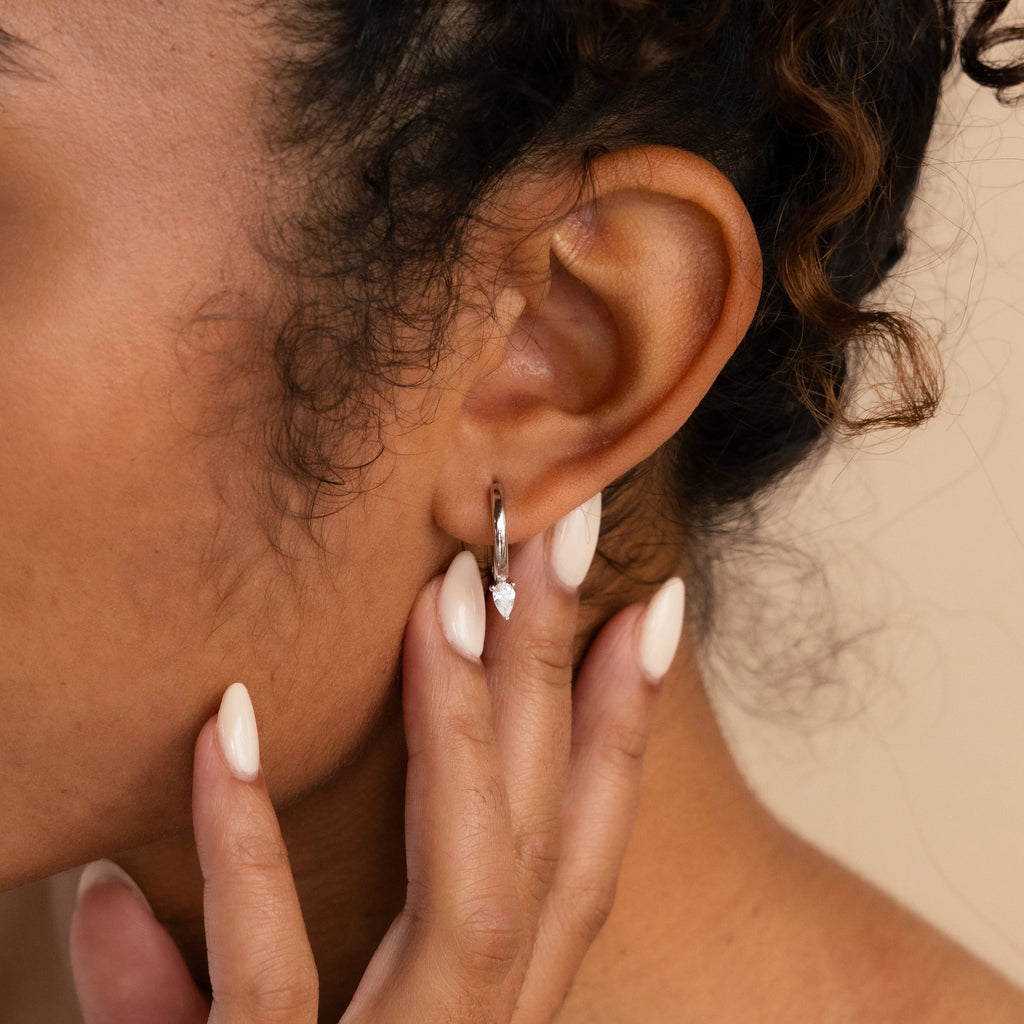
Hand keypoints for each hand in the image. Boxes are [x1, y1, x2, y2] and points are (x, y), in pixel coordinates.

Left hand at [70, 502, 684, 1023]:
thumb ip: (186, 990)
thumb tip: (105, 890)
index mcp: (487, 1020)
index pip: (578, 856)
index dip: (623, 733)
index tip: (652, 611)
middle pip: (544, 843)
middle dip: (569, 680)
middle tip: (569, 537)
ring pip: (474, 891)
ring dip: (462, 730)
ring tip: (452, 594)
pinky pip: (274, 980)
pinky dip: (243, 850)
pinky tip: (223, 724)